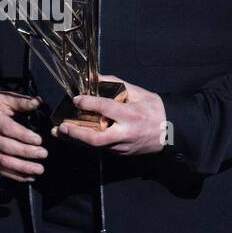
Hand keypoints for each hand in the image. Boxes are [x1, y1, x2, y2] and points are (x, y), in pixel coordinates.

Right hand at [0, 92, 45, 182]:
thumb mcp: (5, 98)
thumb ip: (21, 102)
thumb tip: (38, 102)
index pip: (7, 128)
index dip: (24, 136)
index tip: (39, 140)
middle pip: (6, 147)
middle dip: (26, 152)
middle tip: (43, 154)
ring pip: (3, 161)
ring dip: (22, 167)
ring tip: (39, 169)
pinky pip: (0, 169)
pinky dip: (15, 175)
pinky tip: (29, 176)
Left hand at [51, 75, 168, 155]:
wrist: (172, 132)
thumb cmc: (156, 110)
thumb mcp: (139, 93)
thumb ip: (117, 85)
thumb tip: (96, 78)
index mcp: (132, 116)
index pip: (106, 108)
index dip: (89, 103)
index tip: (76, 98)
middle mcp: (126, 134)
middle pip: (97, 138)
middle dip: (77, 133)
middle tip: (62, 126)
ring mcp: (124, 147)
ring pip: (96, 146)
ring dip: (76, 139)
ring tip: (59, 132)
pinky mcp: (122, 154)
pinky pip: (101, 148)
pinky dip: (87, 141)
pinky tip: (74, 136)